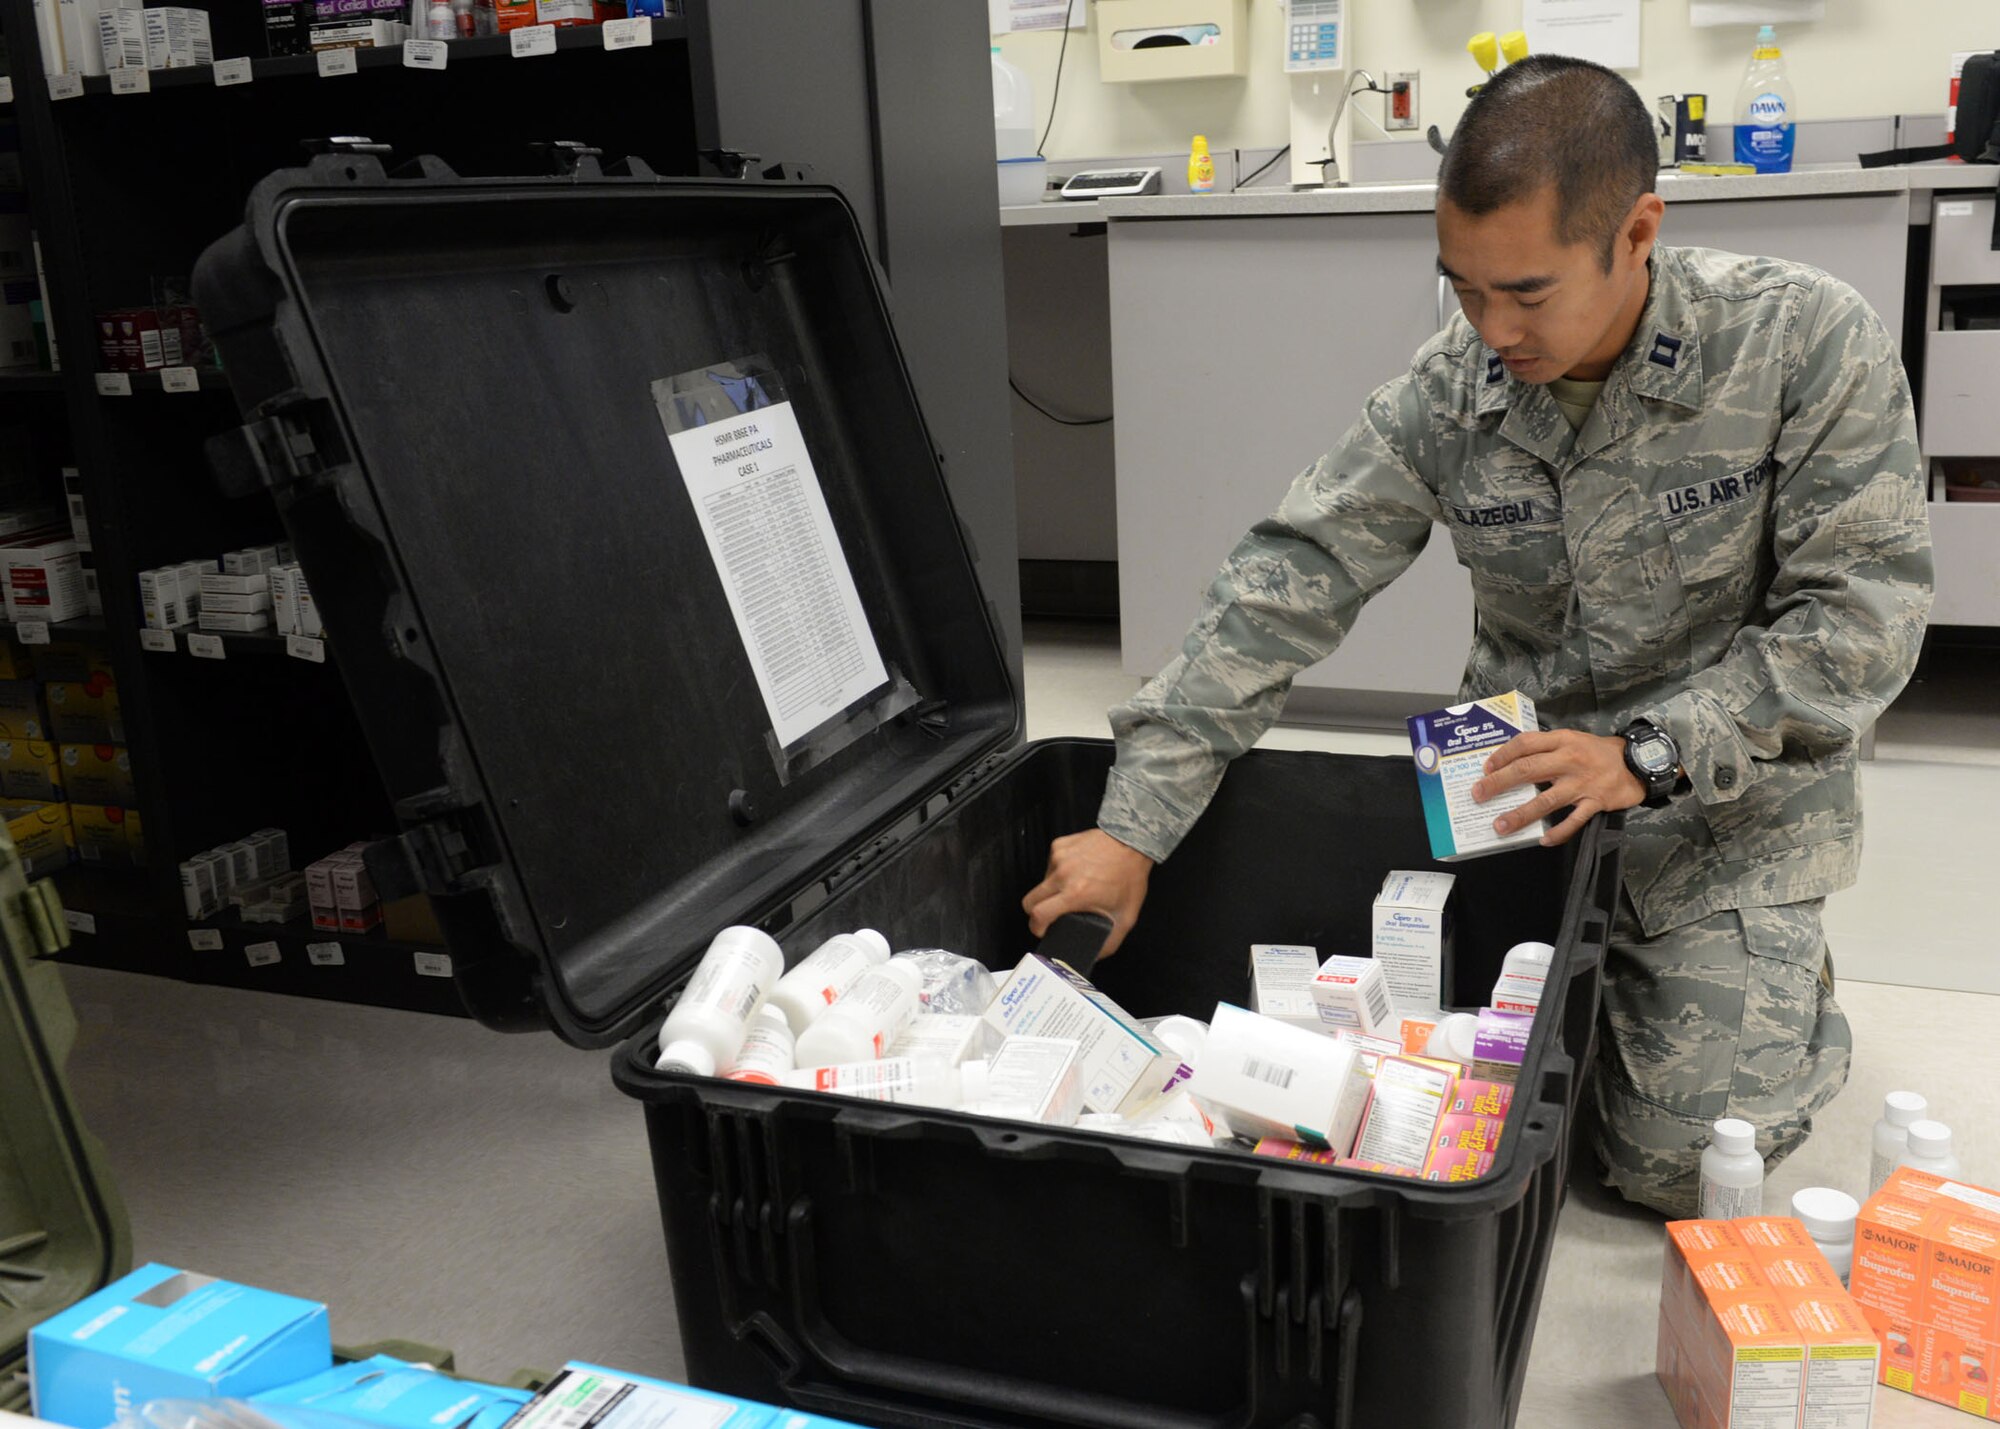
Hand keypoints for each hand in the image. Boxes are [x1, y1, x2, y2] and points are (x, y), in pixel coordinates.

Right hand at [1021, 829, 1153, 958]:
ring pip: (1041, 882)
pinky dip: (1058, 872)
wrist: (1132, 842)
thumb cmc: (1130, 877)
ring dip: (1051, 890)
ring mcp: (1058, 858)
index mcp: (1075, 894)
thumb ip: (1110, 942)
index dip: (1036, 927)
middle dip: (1036, 912)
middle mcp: (1062, 875)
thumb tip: (1095, 956)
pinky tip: (1076, 871)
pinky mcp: (1059, 845)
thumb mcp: (1126, 917)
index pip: (1038, 915)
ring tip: (1071, 888)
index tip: (1043, 930)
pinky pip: (1049, 865)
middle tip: (1050, 915)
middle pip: (1030, 900)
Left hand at [1471, 729, 1644, 847]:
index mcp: (1562, 740)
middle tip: (1478, 794)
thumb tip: (1511, 763)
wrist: (1639, 762)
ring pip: (1545, 800)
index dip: (1502, 755)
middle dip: (1499, 783)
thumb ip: (1547, 748)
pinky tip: (1544, 840)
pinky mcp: (1596, 802)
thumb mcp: (1573, 740)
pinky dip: (1559, 832)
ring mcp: (1582, 783)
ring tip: (1500, 826)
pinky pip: (1574, 820)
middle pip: (1527, 770)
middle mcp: (1570, 760)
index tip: (1485, 768)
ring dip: (1520, 815)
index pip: (1525, 744)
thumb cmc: (1599, 752)